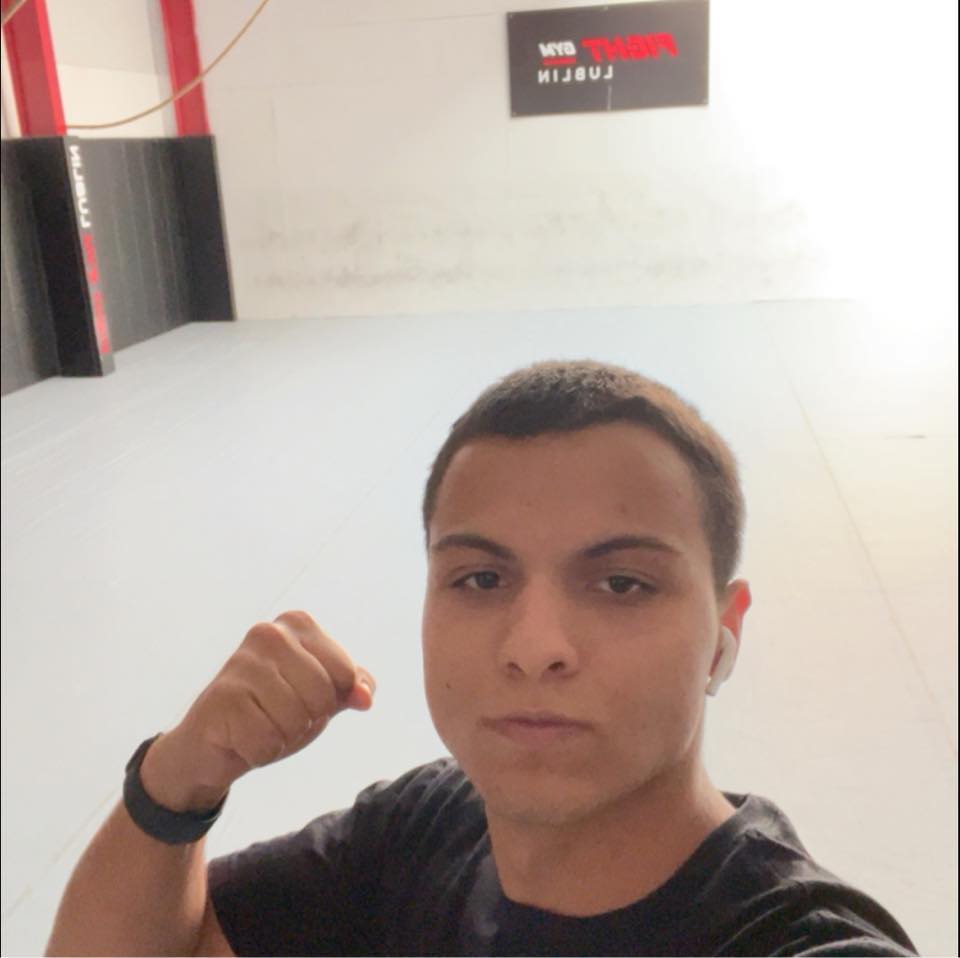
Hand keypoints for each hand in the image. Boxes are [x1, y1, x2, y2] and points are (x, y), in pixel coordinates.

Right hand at [140, 611, 375, 811]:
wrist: (212, 745)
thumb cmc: (272, 712)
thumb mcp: (320, 695)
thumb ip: (352, 687)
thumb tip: (365, 696)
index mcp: (298, 624)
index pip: (346, 673)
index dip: (330, 700)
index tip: (301, 697)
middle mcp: (269, 633)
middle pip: (323, 697)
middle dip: (307, 720)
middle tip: (276, 715)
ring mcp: (242, 662)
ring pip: (296, 720)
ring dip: (282, 737)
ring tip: (259, 724)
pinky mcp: (222, 697)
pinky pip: (268, 741)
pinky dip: (260, 752)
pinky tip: (240, 738)